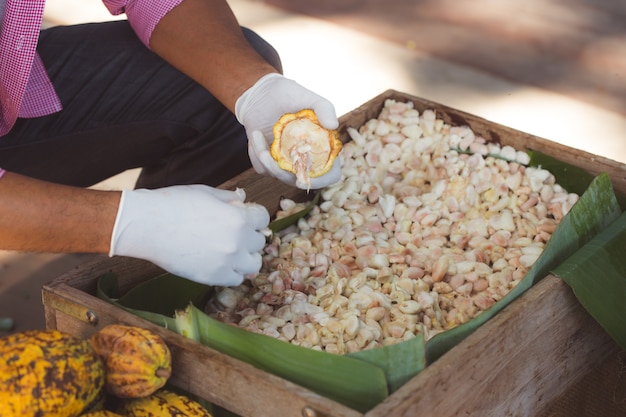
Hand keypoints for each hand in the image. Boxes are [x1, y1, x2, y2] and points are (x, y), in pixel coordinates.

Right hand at [109, 185, 269, 285]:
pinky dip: (233, 272)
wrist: (147, 225)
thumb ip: (229, 198)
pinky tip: (221, 262)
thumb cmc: (173, 204)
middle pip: (259, 241)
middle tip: (232, 232)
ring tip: (231, 250)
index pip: (263, 218)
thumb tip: (242, 200)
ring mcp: (227, 262)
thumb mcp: (206, 192)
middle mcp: (238, 241)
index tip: (244, 216)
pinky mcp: (214, 277)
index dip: (253, 215)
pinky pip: (236, 279)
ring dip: (246, 256)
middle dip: (249, 234)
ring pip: (254, 264)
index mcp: (239, 217)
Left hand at [235, 73, 341, 188]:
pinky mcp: (269, 161)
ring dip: (265, 160)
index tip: (302, 180)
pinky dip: (256, 153)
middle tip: (266, 155)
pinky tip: (256, 135)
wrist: (263, 93)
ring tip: (256, 134)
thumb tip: (333, 125)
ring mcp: (287, 162)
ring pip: (278, 175)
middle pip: (299, 180)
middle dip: (281, 172)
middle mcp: (307, 160)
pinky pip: (262, 168)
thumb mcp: (308, 96)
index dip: (320, 182)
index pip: (329, 174)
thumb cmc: (290, 94)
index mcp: (323, 149)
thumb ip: (325, 107)